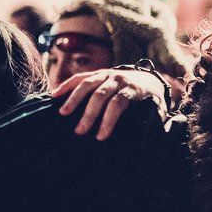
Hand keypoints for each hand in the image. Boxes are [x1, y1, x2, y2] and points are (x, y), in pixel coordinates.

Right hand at [53, 69, 167, 139]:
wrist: (149, 79)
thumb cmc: (151, 101)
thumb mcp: (157, 111)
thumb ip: (153, 121)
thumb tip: (149, 138)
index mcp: (134, 89)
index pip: (118, 103)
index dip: (109, 120)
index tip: (100, 137)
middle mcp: (119, 79)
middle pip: (101, 95)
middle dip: (89, 114)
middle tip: (79, 131)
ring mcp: (107, 74)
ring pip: (88, 84)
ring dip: (74, 99)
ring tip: (62, 114)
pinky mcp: (98, 73)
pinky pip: (80, 78)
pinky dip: (67, 85)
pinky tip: (54, 95)